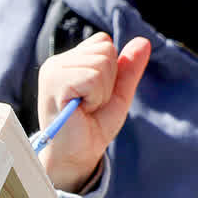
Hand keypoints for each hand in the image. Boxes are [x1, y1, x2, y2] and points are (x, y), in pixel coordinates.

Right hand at [35, 32, 149, 192]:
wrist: (76, 156)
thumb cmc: (92, 128)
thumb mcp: (117, 95)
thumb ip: (129, 68)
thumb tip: (144, 41)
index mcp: (69, 61)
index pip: (104, 43)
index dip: (111, 71)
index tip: (96, 95)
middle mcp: (57, 62)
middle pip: (106, 50)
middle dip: (108, 81)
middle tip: (90, 104)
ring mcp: (53, 70)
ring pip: (102, 62)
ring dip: (102, 92)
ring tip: (85, 108)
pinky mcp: (55, 82)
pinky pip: (94, 76)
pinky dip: (96, 97)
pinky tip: (80, 109)